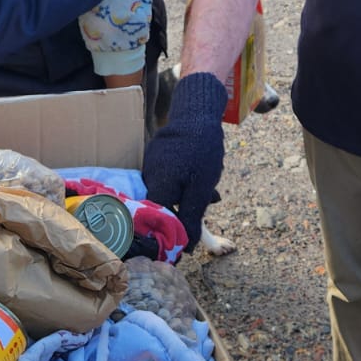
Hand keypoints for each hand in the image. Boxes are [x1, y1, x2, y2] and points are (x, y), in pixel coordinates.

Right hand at [141, 70, 226, 248]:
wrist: (197, 112)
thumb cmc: (201, 150)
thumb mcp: (201, 188)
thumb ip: (190, 217)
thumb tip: (185, 247)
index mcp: (157, 187)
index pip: (158, 223)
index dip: (172, 236)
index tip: (187, 245)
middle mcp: (148, 178)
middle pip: (163, 209)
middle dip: (187, 214)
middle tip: (212, 209)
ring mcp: (151, 166)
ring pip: (168, 194)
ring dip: (188, 199)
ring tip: (212, 193)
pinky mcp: (157, 158)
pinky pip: (169, 180)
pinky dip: (185, 184)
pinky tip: (202, 178)